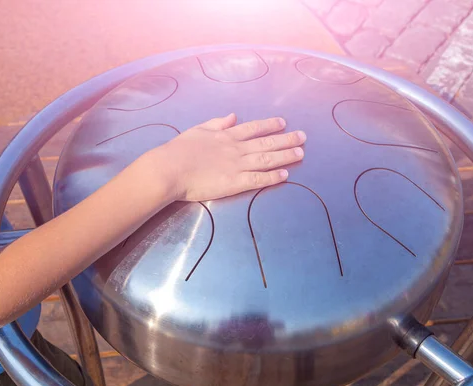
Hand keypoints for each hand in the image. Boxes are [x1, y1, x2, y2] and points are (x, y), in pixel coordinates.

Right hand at [153, 113, 305, 201]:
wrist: (169, 169)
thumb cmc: (178, 150)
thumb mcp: (197, 130)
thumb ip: (217, 123)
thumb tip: (232, 116)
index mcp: (226, 136)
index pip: (253, 128)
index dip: (270, 125)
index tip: (283, 122)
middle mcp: (236, 148)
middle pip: (266, 142)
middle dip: (286, 139)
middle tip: (303, 137)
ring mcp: (237, 165)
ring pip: (266, 159)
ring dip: (285, 156)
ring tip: (301, 153)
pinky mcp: (235, 183)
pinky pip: (258, 179)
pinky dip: (272, 177)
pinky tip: (285, 175)